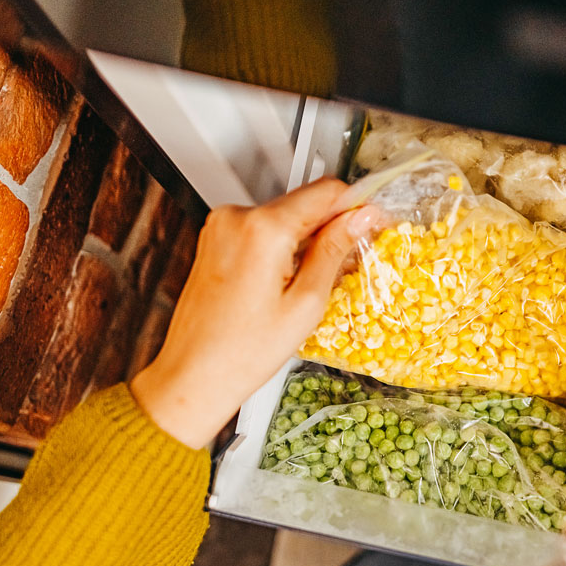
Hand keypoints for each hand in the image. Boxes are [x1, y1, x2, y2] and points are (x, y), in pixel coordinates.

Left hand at [130, 179, 378, 447]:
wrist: (194, 373)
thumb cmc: (242, 351)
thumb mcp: (306, 303)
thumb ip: (334, 251)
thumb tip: (360, 220)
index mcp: (263, 229)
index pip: (325, 192)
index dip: (356, 206)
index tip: (372, 223)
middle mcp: (237, 218)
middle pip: (303, 202)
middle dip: (330, 227)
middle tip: (349, 262)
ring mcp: (221, 227)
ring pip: (283, 217)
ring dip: (305, 239)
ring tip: (312, 283)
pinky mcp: (214, 240)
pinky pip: (261, 231)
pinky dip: (281, 248)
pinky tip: (287, 282)